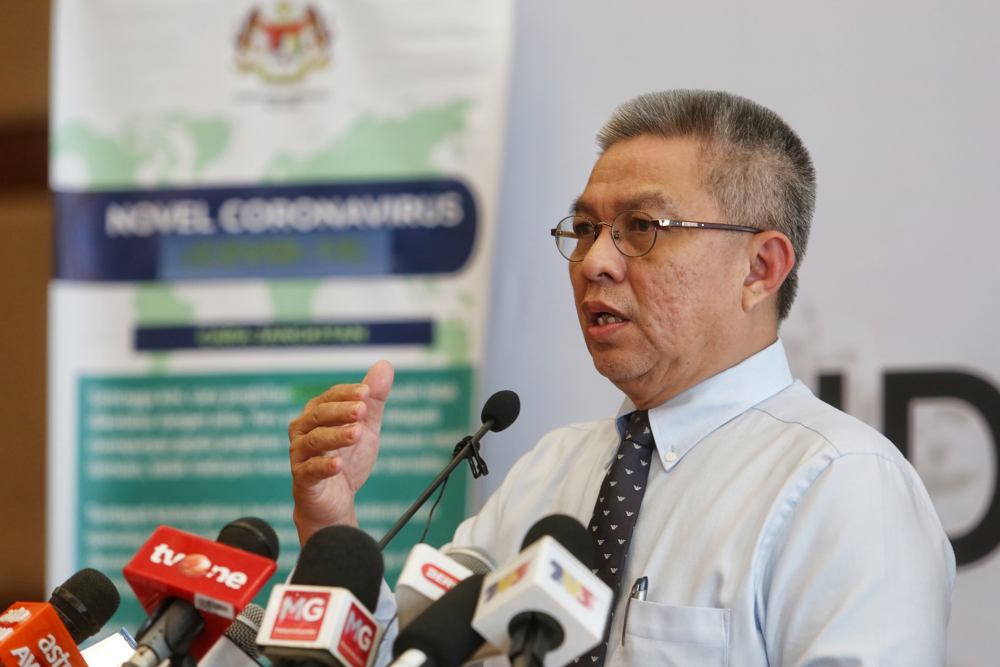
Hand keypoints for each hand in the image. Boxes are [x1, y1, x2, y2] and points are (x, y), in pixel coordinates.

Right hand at [288, 360, 394, 544]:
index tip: (367, 392)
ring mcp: (300, 454)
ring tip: (357, 433)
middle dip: (341, 411)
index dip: (348, 393)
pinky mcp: (302, 479)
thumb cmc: (348, 458)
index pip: (331, 396)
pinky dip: (324, 466)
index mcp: (318, 413)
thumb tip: (385, 365)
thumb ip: (374, 400)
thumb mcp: (367, 427)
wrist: (337, 501)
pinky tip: (339, 464)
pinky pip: (310, 470)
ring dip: (336, 435)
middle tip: (362, 410)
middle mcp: (303, 429)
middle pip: (320, 414)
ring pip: (315, 440)